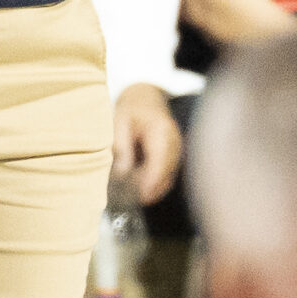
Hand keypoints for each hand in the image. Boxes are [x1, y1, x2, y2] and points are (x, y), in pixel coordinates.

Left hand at [111, 84, 184, 206]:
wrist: (144, 97)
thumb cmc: (132, 107)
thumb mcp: (119, 122)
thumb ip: (122, 147)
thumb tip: (122, 173)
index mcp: (161, 131)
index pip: (160, 162)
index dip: (151, 183)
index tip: (139, 196)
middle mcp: (174, 142)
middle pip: (167, 174)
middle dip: (150, 190)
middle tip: (130, 200)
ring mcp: (176, 150)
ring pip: (168, 177)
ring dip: (152, 189)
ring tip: (132, 196)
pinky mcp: (173, 156)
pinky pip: (167, 175)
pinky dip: (155, 184)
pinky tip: (140, 188)